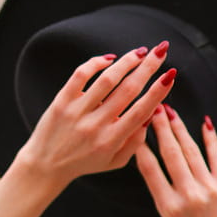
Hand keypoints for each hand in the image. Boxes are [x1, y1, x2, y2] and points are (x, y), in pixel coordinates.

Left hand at [15, 47, 176, 193]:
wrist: (46, 166)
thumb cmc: (84, 163)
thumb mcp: (113, 162)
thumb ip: (134, 142)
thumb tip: (151, 115)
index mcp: (111, 141)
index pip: (140, 112)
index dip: (158, 92)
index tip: (171, 75)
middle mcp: (95, 126)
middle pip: (127, 90)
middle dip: (148, 67)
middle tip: (162, 50)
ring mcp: (77, 112)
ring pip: (107, 79)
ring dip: (126, 61)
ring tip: (140, 52)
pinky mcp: (62, 102)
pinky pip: (81, 75)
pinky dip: (97, 62)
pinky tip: (110, 59)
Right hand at [136, 107, 216, 216]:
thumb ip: (161, 191)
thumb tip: (151, 160)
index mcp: (169, 207)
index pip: (150, 170)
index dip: (141, 147)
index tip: (136, 128)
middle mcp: (188, 197)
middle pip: (172, 155)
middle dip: (162, 129)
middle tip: (154, 109)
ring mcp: (208, 190)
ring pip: (192, 152)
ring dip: (180, 129)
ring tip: (171, 113)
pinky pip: (216, 158)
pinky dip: (210, 140)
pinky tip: (205, 123)